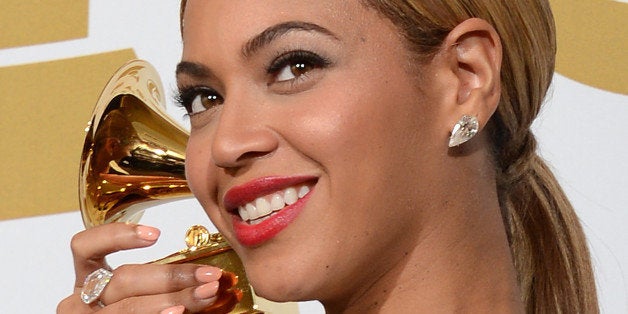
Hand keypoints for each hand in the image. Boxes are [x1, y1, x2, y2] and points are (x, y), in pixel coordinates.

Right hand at [57, 222, 224, 312]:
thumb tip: (209, 274)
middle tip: (208, 274)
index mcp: (88, 280)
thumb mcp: (145, 293)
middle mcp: (80, 300)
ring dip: (173, 298)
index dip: (116, 235)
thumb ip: (164, 282)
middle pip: (122, 279)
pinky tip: (178, 313)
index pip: (85, 247)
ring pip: (128, 306)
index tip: (156, 234)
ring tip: (205, 293)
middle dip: (171, 276)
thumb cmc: (140, 310)